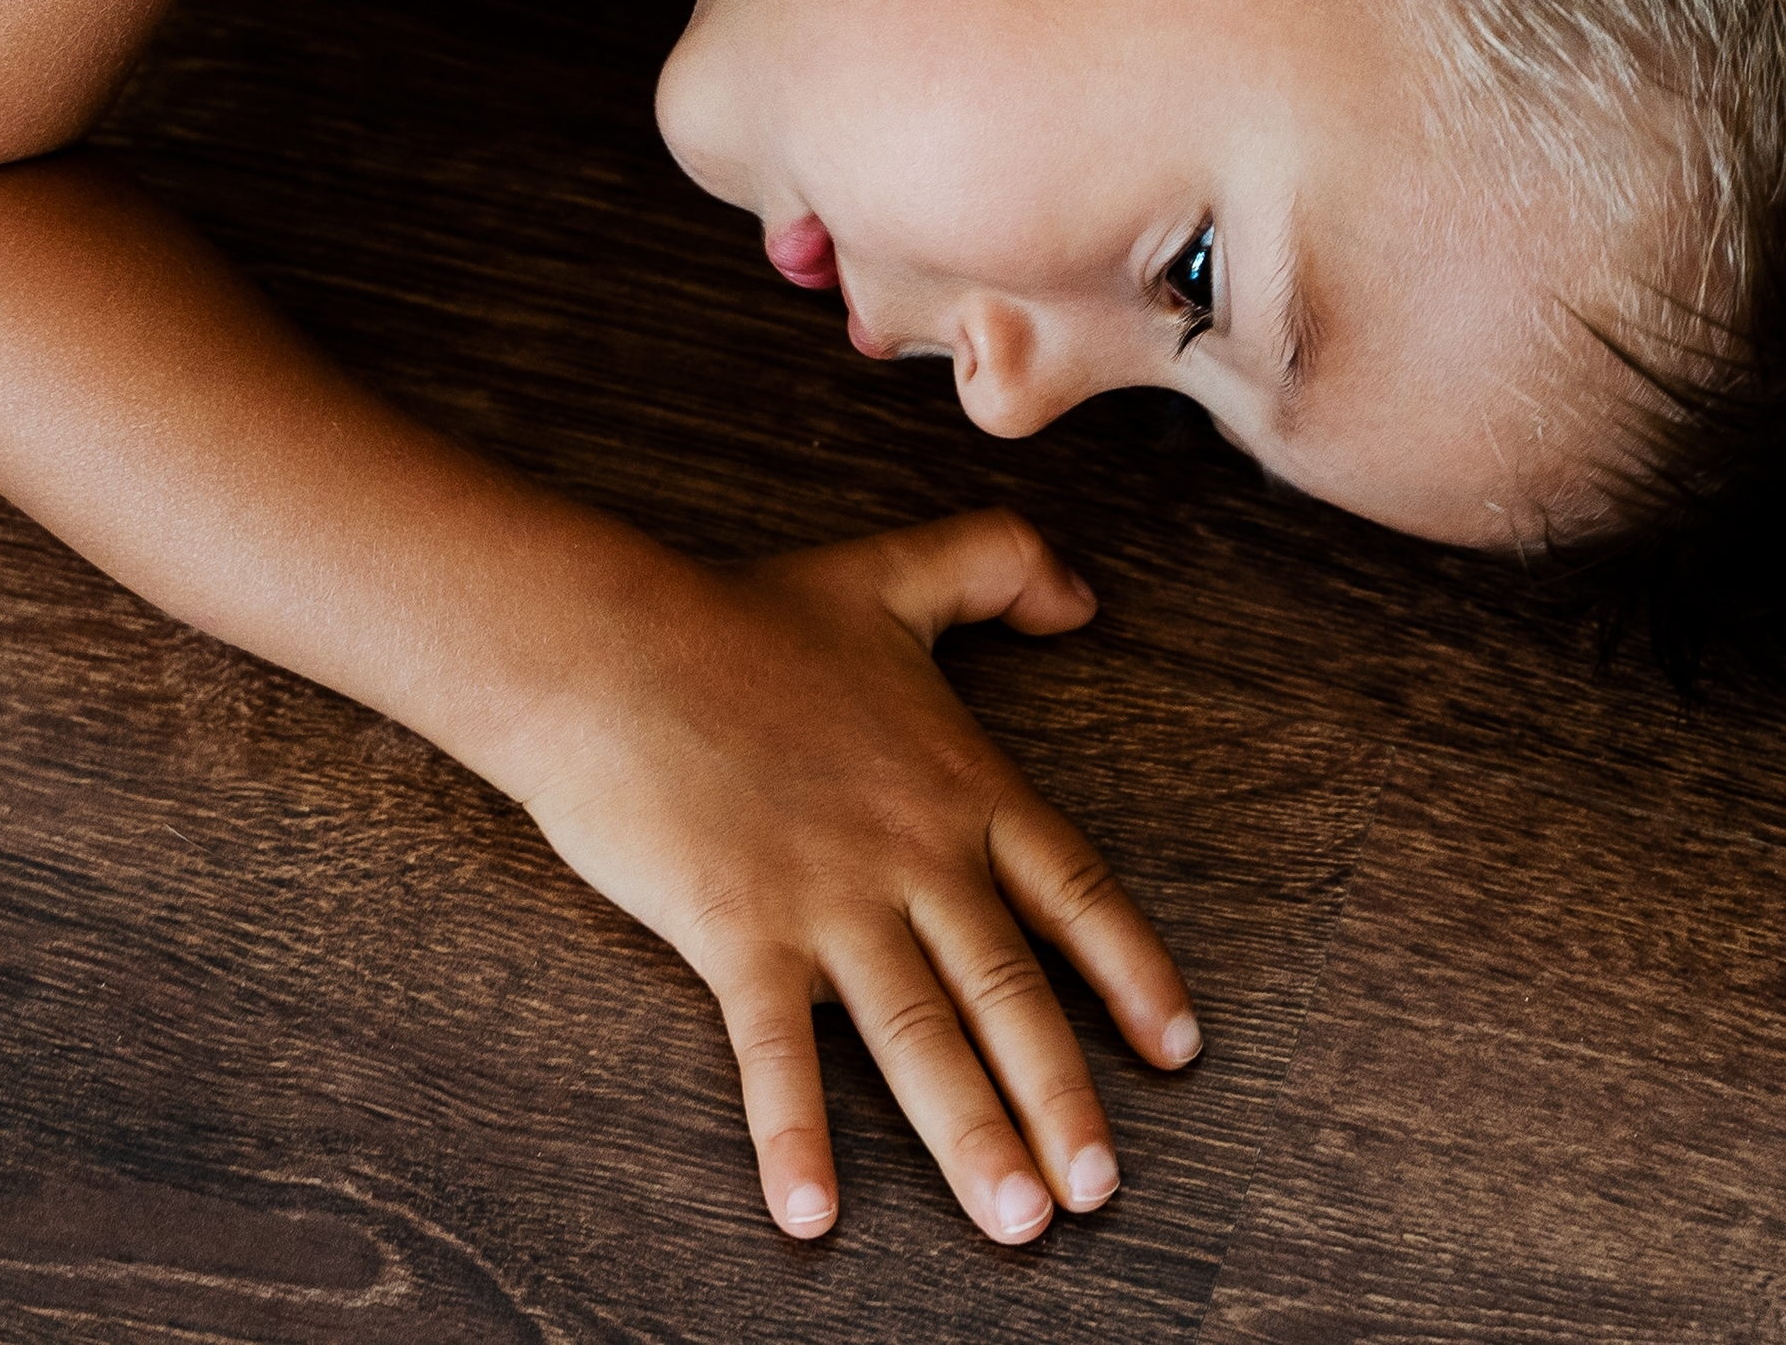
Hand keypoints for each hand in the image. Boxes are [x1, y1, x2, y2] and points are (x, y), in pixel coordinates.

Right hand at [495, 508, 1197, 1240]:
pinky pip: (775, 1054)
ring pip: (919, 1037)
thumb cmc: (737, 615)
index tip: (1178, 1052)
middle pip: (1009, 993)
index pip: (1073, 891)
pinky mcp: (738, 931)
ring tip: (1017, 1222)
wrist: (608, 641)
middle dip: (1063, 1100)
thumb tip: (1086, 598)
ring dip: (971, 1137)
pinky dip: (796, 1136)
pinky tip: (810, 1216)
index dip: (1132, 973)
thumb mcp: (889, 571)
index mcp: (957, 785)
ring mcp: (826, 899)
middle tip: (1102, 1193)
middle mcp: (910, 854)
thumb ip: (999, 563)